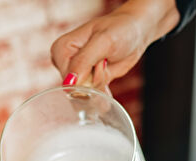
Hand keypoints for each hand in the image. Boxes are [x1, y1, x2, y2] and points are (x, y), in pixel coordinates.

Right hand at [51, 0, 180, 88]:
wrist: (134, 32)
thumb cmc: (120, 29)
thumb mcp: (103, 41)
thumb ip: (83, 61)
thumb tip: (69, 82)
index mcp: (61, 49)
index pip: (67, 78)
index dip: (88, 75)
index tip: (100, 59)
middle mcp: (64, 62)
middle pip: (75, 88)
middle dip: (95, 79)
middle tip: (105, 61)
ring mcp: (75, 72)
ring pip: (85, 93)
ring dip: (101, 83)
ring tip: (107, 64)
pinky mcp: (85, 80)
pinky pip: (91, 95)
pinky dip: (102, 91)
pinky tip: (108, 78)